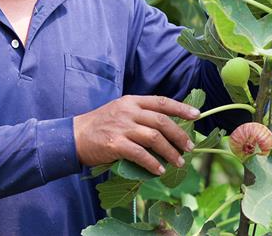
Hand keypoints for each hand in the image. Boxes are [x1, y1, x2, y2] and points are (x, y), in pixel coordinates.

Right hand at [72, 95, 199, 174]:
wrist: (74, 136)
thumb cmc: (100, 126)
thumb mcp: (120, 111)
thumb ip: (140, 115)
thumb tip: (167, 128)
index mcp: (131, 101)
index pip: (161, 102)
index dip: (181, 108)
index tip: (197, 116)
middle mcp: (128, 111)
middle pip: (162, 121)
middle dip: (179, 135)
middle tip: (190, 147)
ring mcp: (121, 127)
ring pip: (154, 137)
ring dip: (170, 151)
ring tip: (179, 162)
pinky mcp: (114, 144)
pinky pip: (140, 154)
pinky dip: (153, 163)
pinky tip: (160, 170)